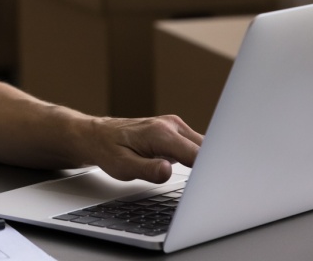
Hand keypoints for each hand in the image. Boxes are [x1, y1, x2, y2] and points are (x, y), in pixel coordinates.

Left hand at [84, 115, 202, 183]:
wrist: (97, 135)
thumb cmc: (108, 150)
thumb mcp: (122, 166)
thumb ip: (147, 170)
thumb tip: (167, 171)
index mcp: (161, 133)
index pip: (197, 154)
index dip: (209, 170)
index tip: (214, 184)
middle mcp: (171, 125)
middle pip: (206, 148)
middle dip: (212, 166)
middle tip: (211, 188)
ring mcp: (175, 126)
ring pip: (204, 146)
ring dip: (206, 162)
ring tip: (204, 181)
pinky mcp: (176, 131)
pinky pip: (195, 145)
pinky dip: (199, 158)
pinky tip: (196, 172)